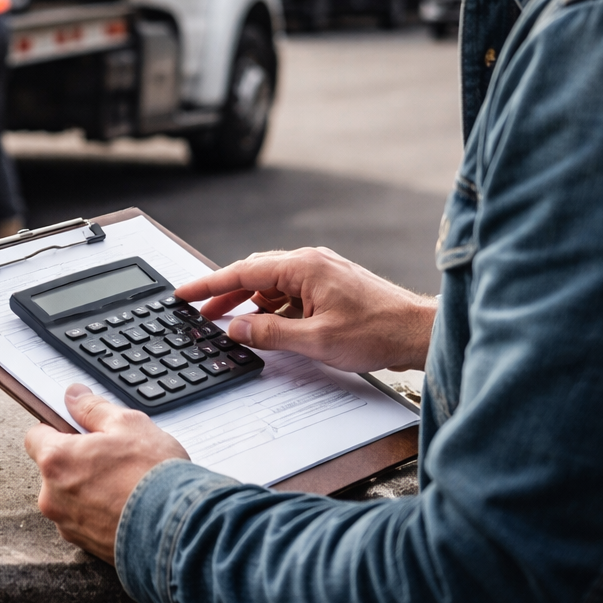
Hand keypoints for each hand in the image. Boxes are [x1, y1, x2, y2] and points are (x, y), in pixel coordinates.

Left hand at [24, 384, 188, 562]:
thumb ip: (92, 408)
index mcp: (56, 460)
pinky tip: (126, 505)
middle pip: (54, 468)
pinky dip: (99, 512)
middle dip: (77, 460)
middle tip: (110, 456)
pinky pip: (84, 520)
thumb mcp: (128, 424)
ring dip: (88, 487)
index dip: (56, 429)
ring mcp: (68, 524)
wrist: (179, 529)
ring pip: (70, 496)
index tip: (76, 430)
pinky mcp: (85, 545)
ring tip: (123, 483)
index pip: (35, 436)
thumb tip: (73, 396)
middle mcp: (53, 496)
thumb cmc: (154, 476)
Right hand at [175, 247, 434, 372]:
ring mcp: (322, 273)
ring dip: (249, 302)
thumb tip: (236, 329)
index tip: (184, 292)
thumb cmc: (378, 331)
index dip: (209, 284)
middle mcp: (310, 262)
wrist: (418, 332)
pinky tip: (266, 325)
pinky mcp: (331, 286)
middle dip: (225, 294)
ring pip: (272, 284)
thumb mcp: (315, 340)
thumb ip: (270, 333)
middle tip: (201, 313)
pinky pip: (290, 292)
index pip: (242, 270)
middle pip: (254, 273)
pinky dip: (272, 306)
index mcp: (303, 266)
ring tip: (229, 324)